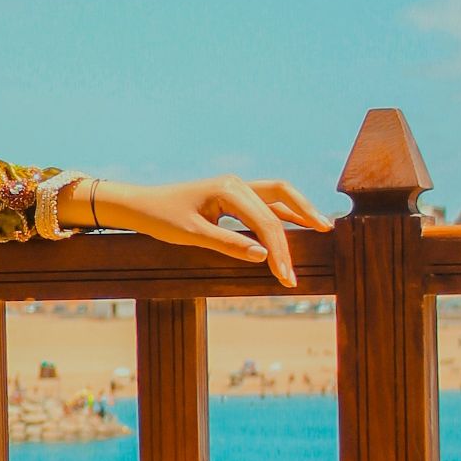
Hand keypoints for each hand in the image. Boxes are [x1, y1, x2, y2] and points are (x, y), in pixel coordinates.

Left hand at [60, 176, 333, 287]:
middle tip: (323, 242)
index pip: (266, 222)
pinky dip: (283, 213)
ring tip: (322, 229)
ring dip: (299, 212)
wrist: (137, 205)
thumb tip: (264, 256)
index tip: (287, 277)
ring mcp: (235, 188)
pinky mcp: (231, 196)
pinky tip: (298, 225)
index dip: (280, 251)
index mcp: (228, 189)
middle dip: (301, 224)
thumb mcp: (191, 235)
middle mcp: (236, 184)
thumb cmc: (160, 218)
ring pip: (277, 197)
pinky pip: (265, 203)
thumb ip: (228, 245)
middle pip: (281, 200)